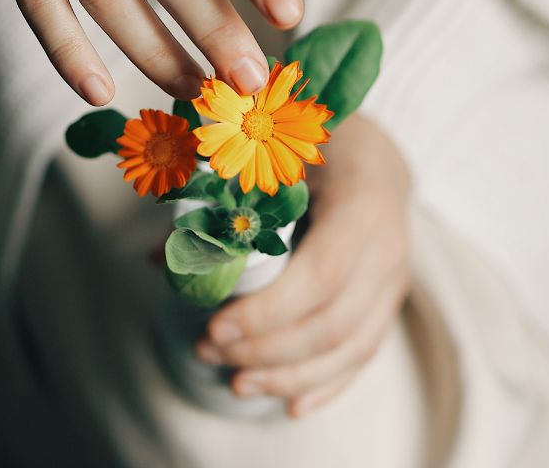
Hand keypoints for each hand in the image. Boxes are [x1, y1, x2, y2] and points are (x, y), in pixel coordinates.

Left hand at [194, 114, 410, 416]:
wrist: (373, 152)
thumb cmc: (313, 143)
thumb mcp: (272, 152)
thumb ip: (219, 196)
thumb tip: (154, 256)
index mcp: (360, 202)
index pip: (320, 274)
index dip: (268, 310)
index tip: (216, 326)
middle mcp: (387, 245)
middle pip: (332, 320)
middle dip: (266, 348)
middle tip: (208, 349)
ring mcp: (394, 277)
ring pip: (350, 346)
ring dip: (289, 374)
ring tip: (236, 381)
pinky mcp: (390, 300)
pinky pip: (364, 352)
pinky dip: (327, 383)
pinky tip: (291, 404)